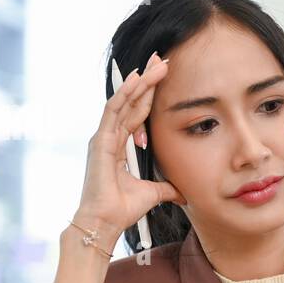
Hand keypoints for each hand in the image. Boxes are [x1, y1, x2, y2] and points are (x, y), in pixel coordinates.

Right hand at [75, 51, 185, 246]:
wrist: (106, 222)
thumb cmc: (123, 209)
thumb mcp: (152, 193)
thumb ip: (166, 188)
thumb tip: (183, 192)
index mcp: (120, 145)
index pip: (137, 112)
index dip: (150, 94)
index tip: (163, 76)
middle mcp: (109, 137)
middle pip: (131, 101)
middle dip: (146, 80)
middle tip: (161, 60)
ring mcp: (103, 137)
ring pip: (123, 101)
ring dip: (140, 82)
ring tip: (155, 64)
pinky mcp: (100, 141)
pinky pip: (113, 111)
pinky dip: (125, 94)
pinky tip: (136, 79)